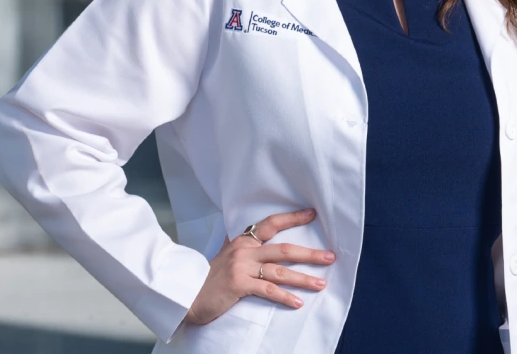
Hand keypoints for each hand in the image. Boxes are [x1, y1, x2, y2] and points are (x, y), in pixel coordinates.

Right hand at [184, 208, 335, 325]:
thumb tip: (254, 234)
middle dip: (309, 254)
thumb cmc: (207, 278)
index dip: (293, 218)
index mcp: (242, 241)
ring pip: (280, 271)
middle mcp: (244, 251)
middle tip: (330, 257)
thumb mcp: (224, 255)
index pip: (271, 224)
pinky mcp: (238, 285)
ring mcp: (241, 268)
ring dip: (303, 278)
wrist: (186, 297)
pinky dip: (284, 297)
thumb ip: (240, 245)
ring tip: (321, 283)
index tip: (313, 214)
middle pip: (283, 249)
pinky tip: (298, 302)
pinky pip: (267, 290)